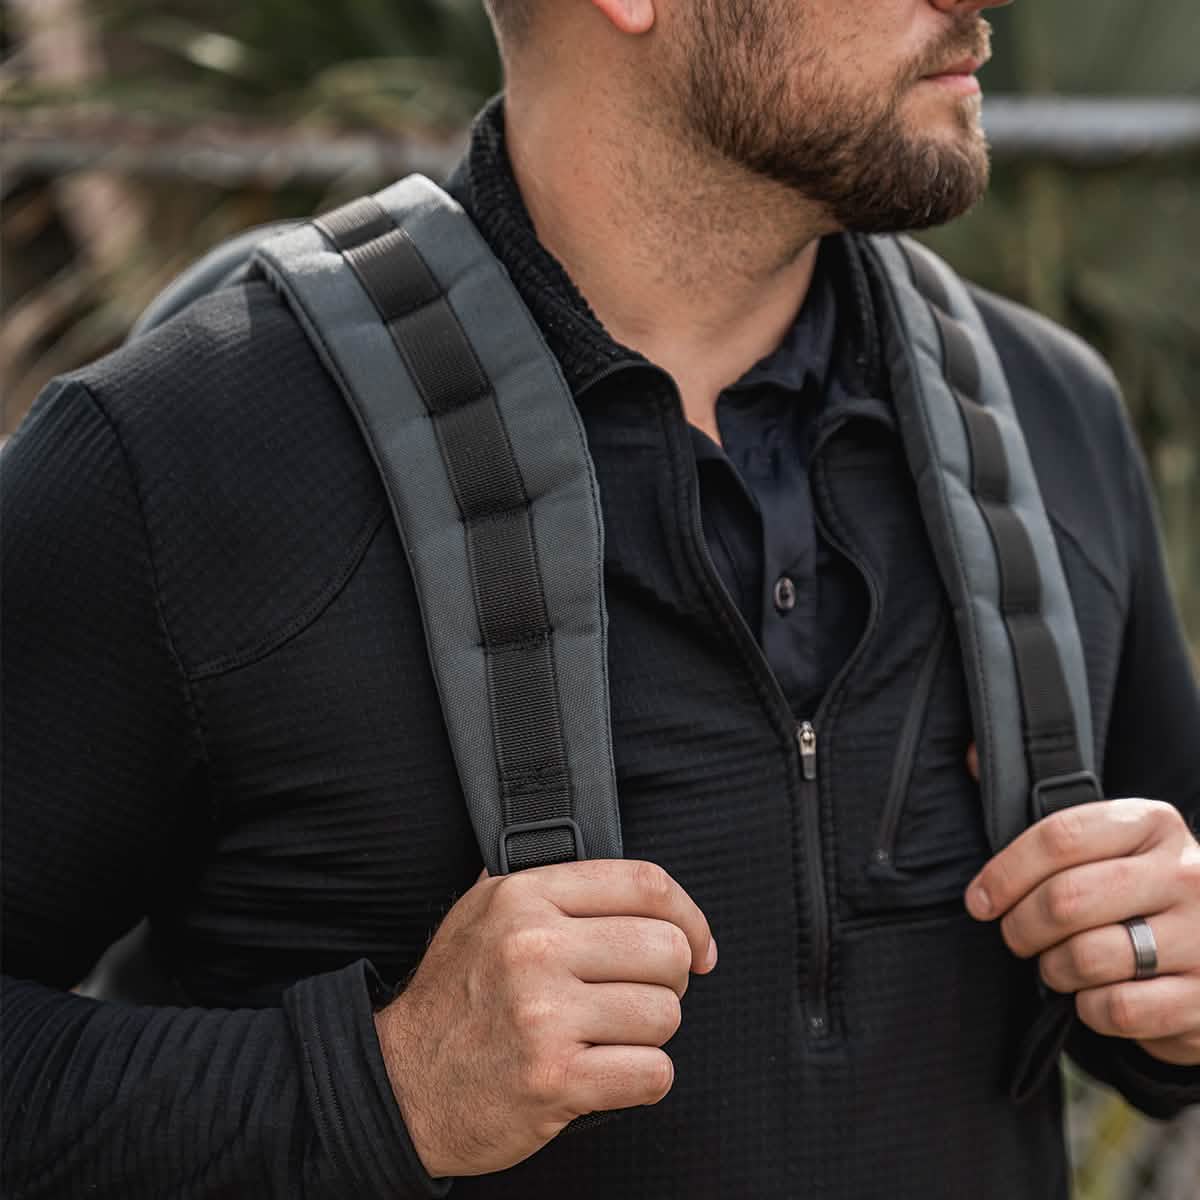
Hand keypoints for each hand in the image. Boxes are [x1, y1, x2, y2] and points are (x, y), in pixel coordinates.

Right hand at [373, 859, 717, 1178]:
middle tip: (644, 995)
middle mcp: (533, 947)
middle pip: (667, 950)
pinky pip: (652, 1073)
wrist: (402, 1085)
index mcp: (524, 897)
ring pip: (665, 1014)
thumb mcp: (481, 912)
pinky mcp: (554, 1079)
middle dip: (671, 980)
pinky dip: (643, 1078)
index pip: (644, 883)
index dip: (690, 915)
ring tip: (612, 1034)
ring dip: (651, 1033)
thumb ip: (544, 881)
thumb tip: (613, 866)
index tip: (701, 945)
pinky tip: (608, 1071)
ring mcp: (543, 1014)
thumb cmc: (454, 997)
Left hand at [964, 797, 1199, 1065]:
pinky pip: (1120, 1008)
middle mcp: (1186, 872)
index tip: (979, 901)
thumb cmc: (1138, 894)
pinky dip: (1091, 1009)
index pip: (1058, 837)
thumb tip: (972, 756)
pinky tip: (1094, 996)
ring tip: (1056, 966)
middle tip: (1016, 938)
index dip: (1004, 873)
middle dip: (1021, 927)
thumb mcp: (1106, 844)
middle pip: (1066, 900)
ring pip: (1088, 957)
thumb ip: (1043, 814)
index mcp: (1151, 823)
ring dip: (1054, 970)